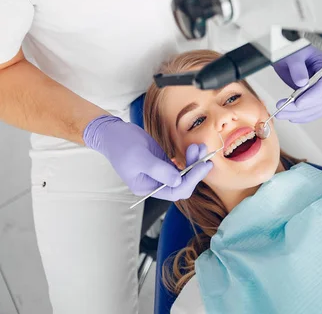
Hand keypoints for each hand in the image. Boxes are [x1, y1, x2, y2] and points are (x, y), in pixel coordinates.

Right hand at [83, 115, 212, 199]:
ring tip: (200, 147)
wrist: (113, 133)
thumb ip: (159, 170)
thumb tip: (178, 180)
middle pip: (182, 184)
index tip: (202, 166)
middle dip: (195, 171)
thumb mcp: (140, 157)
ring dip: (194, 162)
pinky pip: (180, 165)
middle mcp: (155, 183)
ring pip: (183, 174)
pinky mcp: (162, 162)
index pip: (175, 191)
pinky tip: (193, 148)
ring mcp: (159, 173)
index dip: (191, 180)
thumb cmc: (122, 144)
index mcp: (147, 187)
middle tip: (205, 155)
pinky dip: (188, 158)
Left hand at [273, 46, 321, 122]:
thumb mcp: (293, 54)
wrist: (284, 52)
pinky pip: (310, 110)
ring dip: (298, 114)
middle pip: (318, 100)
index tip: (298, 103)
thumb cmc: (291, 48)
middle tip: (283, 109)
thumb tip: (302, 82)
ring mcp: (315, 89)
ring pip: (314, 108)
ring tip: (282, 114)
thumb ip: (297, 67)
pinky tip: (291, 117)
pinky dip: (302, 116)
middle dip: (300, 107)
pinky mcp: (308, 95)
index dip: (312, 95)